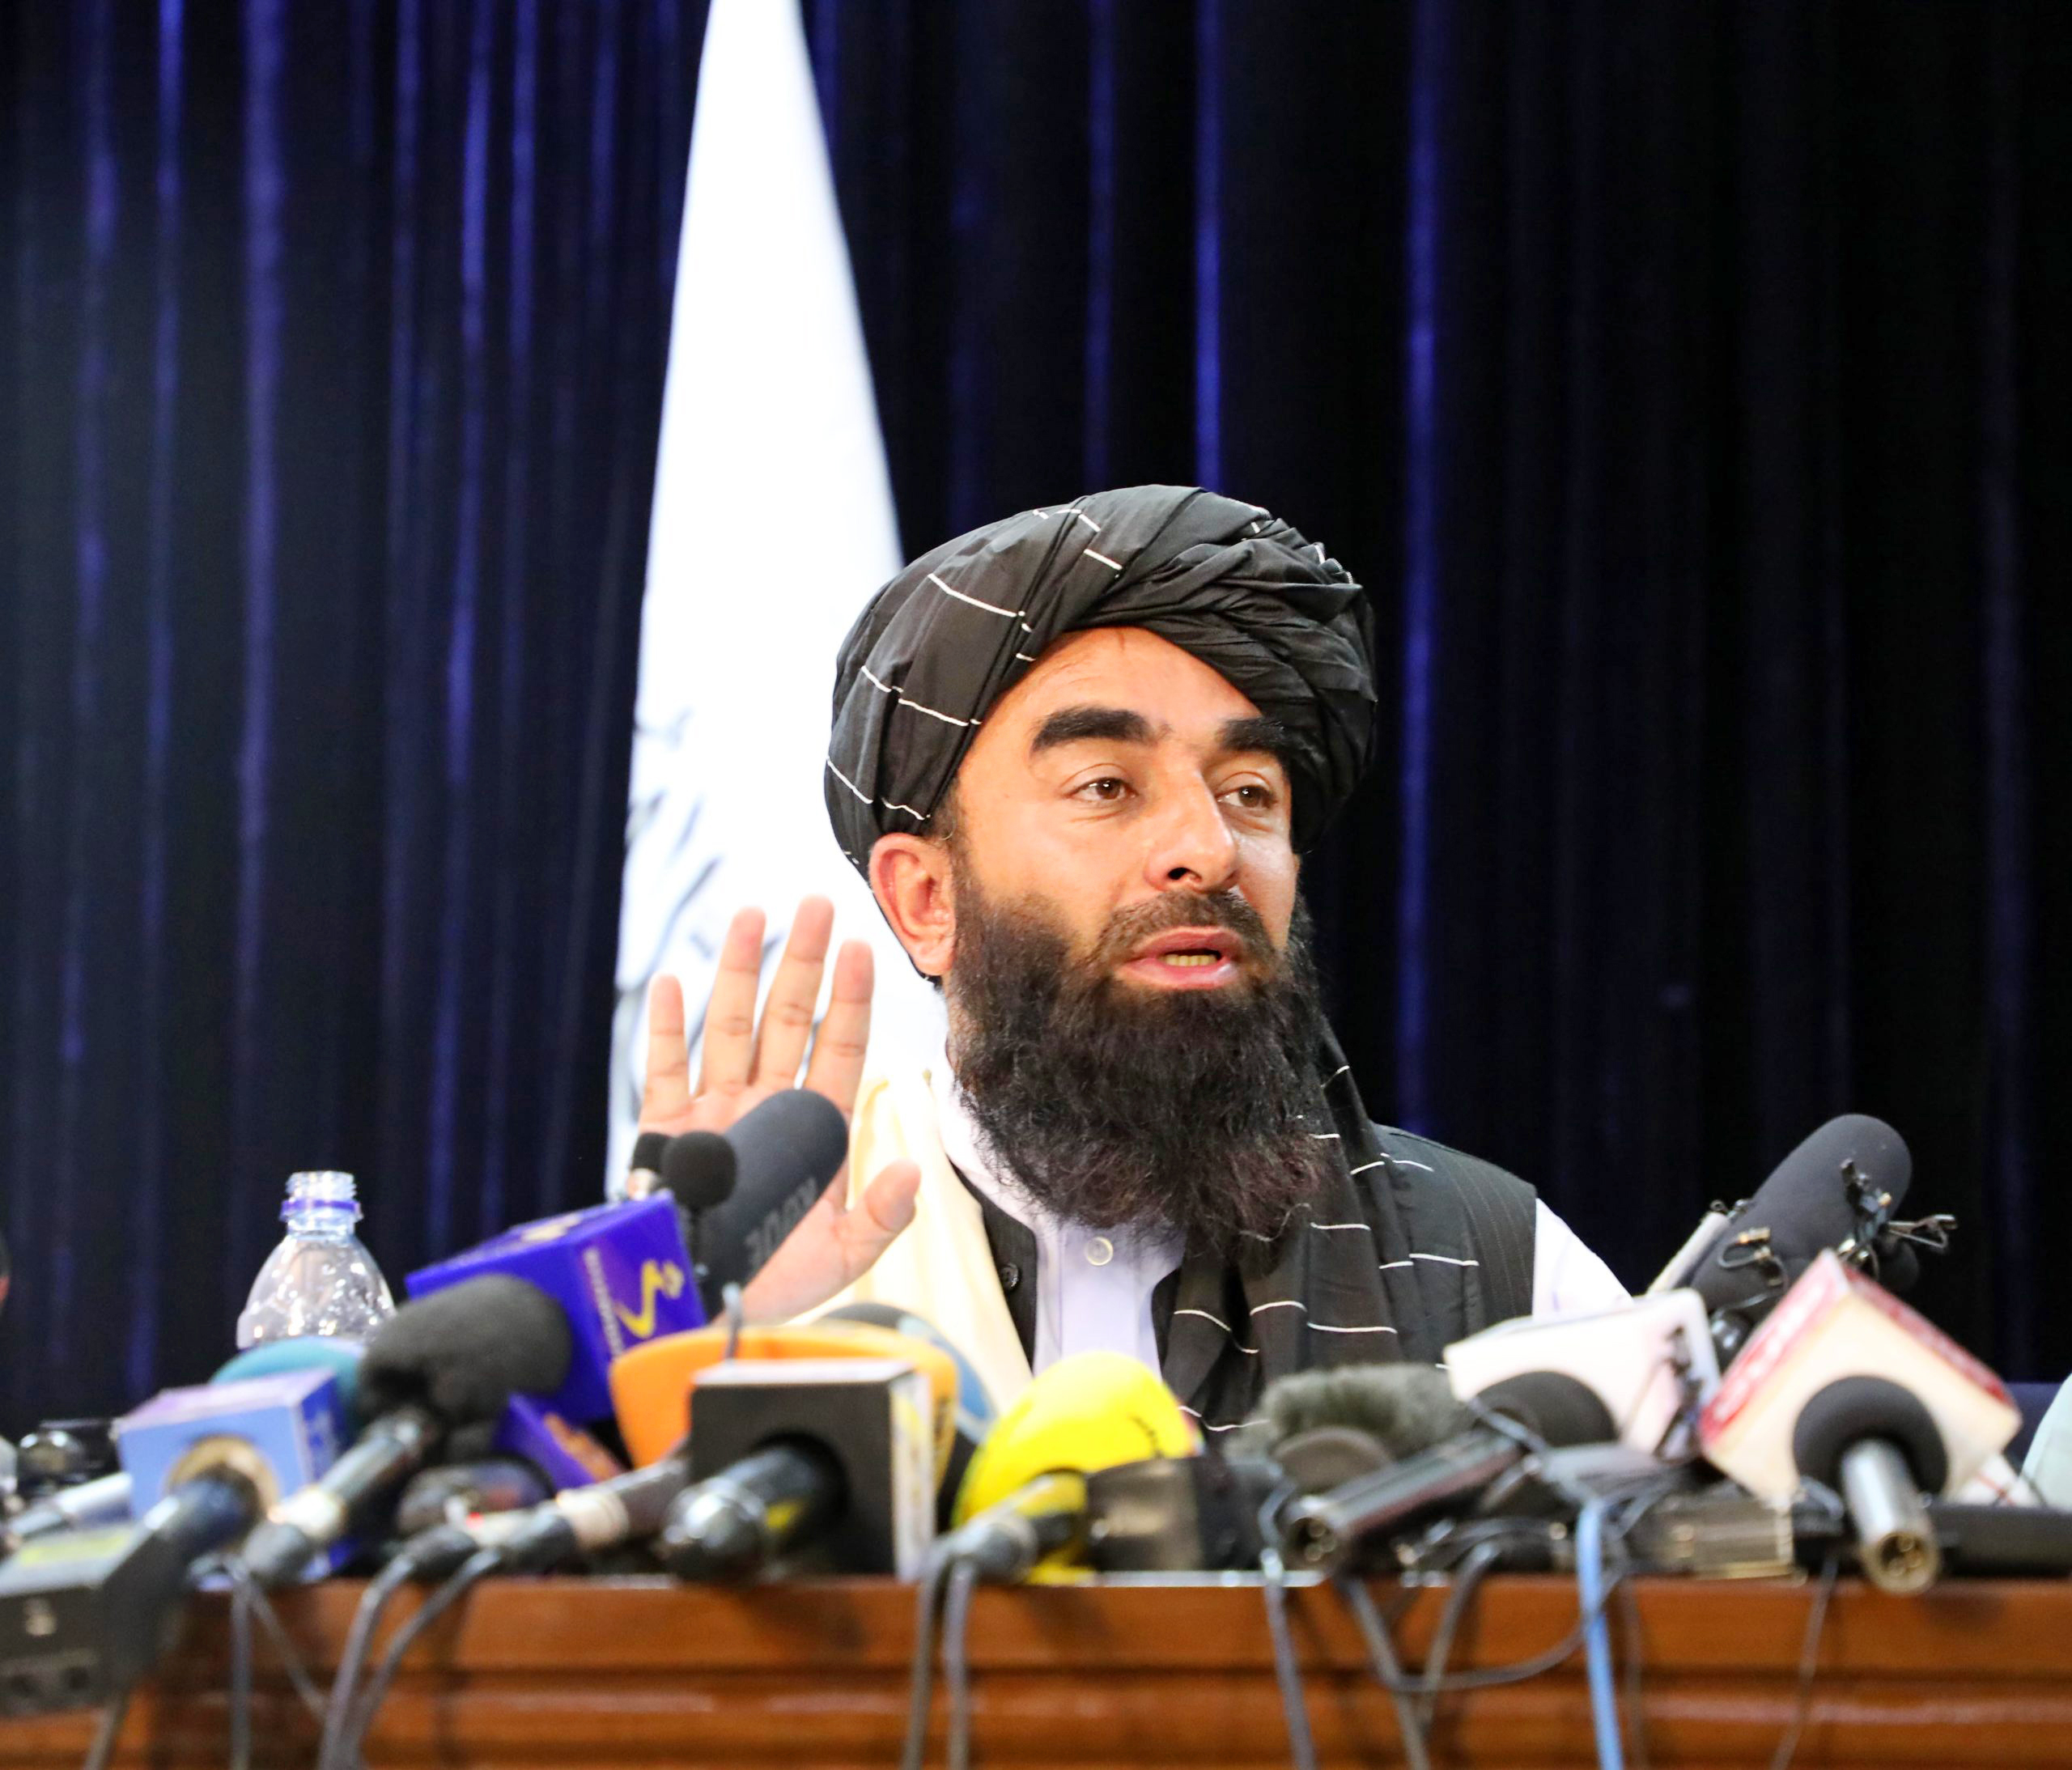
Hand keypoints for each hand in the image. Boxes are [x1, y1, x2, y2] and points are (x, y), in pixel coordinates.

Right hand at [638, 896, 918, 1320]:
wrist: (702, 1312)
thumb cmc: (776, 1285)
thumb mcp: (844, 1257)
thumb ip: (882, 1216)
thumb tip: (914, 1172)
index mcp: (814, 1127)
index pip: (838, 1048)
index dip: (850, 999)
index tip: (862, 949)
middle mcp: (766, 1106)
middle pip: (787, 1019)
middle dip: (802, 962)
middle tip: (817, 904)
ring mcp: (716, 1112)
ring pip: (729, 1026)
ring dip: (739, 971)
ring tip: (752, 916)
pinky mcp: (666, 1131)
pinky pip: (665, 1068)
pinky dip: (666, 1026)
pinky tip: (672, 982)